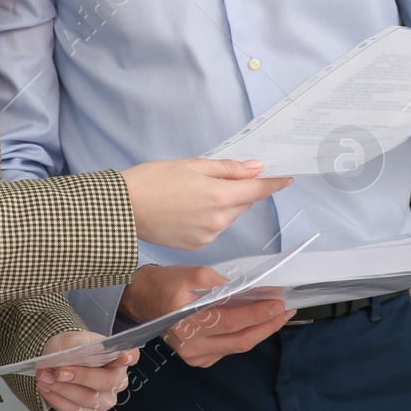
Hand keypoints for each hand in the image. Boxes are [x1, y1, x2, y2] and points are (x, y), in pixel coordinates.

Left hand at [35, 330, 137, 410]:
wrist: (59, 364)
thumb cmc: (71, 350)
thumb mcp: (73, 340)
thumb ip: (77, 346)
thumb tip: (75, 357)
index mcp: (119, 358)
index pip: (131, 356)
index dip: (130, 356)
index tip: (124, 355)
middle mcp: (118, 382)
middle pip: (105, 382)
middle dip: (80, 376)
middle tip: (58, 371)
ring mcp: (106, 401)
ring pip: (87, 399)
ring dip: (62, 389)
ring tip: (44, 377)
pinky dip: (58, 401)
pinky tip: (46, 389)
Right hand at [121, 158, 292, 250]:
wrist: (125, 208)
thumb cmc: (154, 179)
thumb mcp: (193, 164)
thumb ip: (227, 168)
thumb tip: (255, 168)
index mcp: (219, 195)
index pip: (257, 189)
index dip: (273, 183)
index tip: (286, 179)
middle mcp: (219, 219)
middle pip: (242, 202)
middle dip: (237, 190)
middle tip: (213, 178)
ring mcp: (209, 236)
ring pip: (228, 216)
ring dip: (222, 205)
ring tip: (192, 194)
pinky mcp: (197, 246)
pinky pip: (214, 229)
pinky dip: (209, 218)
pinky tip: (186, 210)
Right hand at [122, 264, 295, 367]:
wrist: (140, 299)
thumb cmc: (164, 284)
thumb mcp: (193, 274)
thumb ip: (222, 284)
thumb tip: (249, 292)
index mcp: (188, 324)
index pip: (233, 321)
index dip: (258, 313)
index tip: (278, 302)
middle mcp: (192, 346)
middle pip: (241, 340)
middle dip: (267, 326)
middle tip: (286, 311)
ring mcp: (195, 356)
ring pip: (237, 347)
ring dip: (259, 331)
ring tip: (277, 315)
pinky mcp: (197, 358)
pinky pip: (227, 350)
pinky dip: (244, 337)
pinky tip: (255, 324)